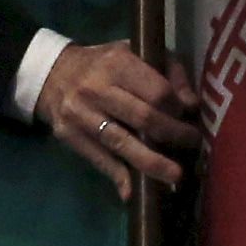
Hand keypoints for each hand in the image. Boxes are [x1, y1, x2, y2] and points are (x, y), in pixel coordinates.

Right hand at [38, 41, 204, 199]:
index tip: (188, 116)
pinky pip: (100, 160)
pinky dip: (119, 177)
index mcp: (117, 63)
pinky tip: (134, 192)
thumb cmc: (104, 65)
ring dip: (152, 163)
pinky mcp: (70, 136)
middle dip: (174, 135)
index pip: (157, 91)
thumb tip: (191, 106)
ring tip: (175, 176)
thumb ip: (169, 72)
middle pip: (143, 118)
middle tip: (193, 145)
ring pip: (122, 143)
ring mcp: (81, 114)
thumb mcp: (136, 53)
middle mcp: (97, 88)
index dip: (177, 108)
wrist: (52, 74)